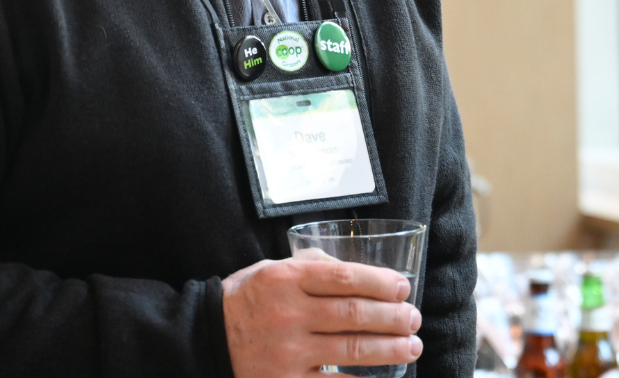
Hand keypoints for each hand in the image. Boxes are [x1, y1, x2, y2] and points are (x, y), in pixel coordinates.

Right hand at [223, 256, 422, 377]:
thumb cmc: (244, 300)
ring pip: (351, 350)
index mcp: (287, 280)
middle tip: (414, 319)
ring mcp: (287, 351)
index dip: (381, 283)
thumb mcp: (271, 270)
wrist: (204, 340)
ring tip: (411, 346)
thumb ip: (311, 266)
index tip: (403, 288)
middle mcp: (289, 314)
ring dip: (390, 349)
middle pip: (355, 315)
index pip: (345, 279)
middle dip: (393, 318)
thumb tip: (355, 269)